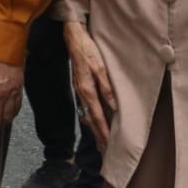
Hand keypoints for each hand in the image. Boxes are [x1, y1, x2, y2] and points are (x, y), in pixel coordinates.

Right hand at [65, 20, 117, 150]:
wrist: (73, 37)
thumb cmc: (88, 50)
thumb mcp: (100, 67)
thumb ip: (107, 87)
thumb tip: (114, 106)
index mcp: (87, 90)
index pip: (97, 116)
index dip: (103, 131)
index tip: (109, 145)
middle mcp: (81, 92)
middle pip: (91, 119)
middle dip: (98, 135)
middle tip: (104, 151)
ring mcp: (79, 89)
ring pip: (87, 113)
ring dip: (94, 128)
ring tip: (100, 140)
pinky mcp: (80, 84)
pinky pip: (86, 106)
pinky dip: (90, 116)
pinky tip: (93, 120)